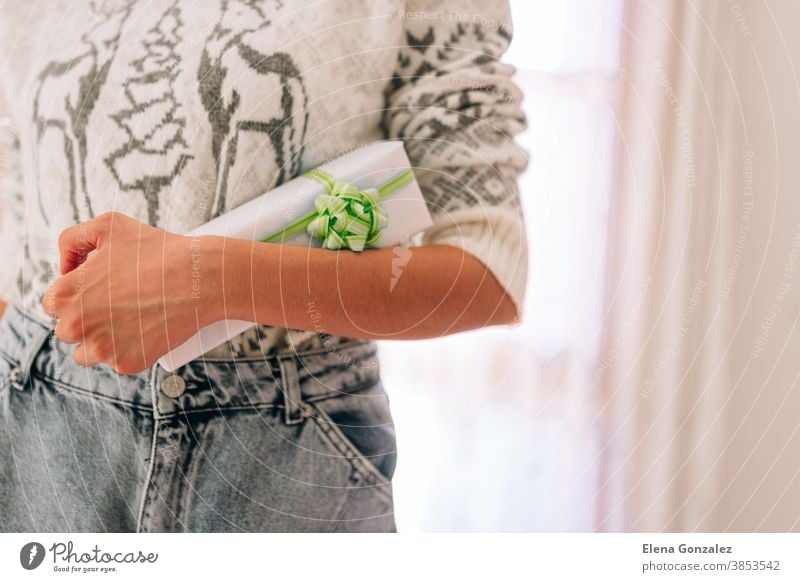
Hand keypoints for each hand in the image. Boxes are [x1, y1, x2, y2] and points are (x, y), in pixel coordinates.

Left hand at [43, 212, 223, 374]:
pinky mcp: (128, 364)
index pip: (53, 304)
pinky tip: (146, 330)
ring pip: (87, 354)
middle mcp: (75, 326)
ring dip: (101, 341)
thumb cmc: (157, 249)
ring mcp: (102, 349)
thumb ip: (72, 240)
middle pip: (67, 331)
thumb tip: (65, 267)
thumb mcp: (107, 224)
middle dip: (87, 320)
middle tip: (116, 305)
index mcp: (64, 295)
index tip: (99, 290)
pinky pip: (119, 363)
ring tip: (129, 321)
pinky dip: (130, 350)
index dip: (77, 295)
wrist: (199, 279)